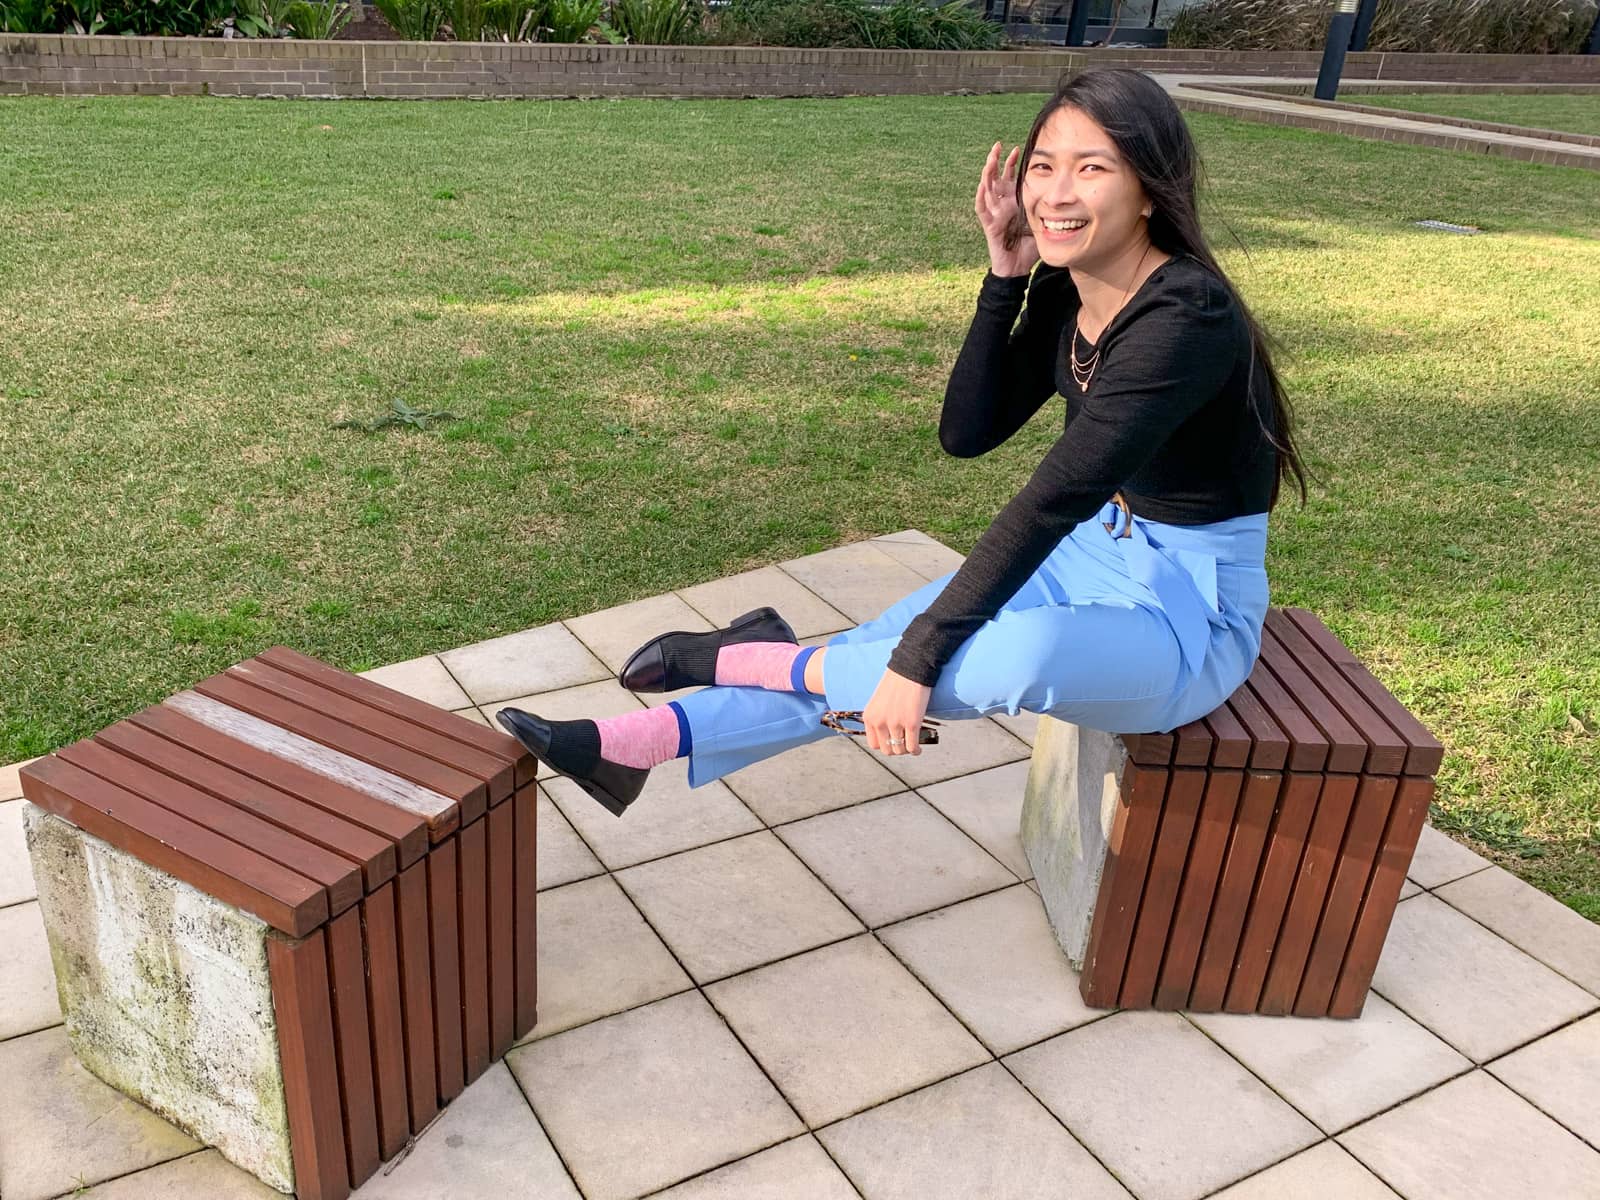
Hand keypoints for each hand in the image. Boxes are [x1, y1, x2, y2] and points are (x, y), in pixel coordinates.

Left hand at [861, 668, 933, 757]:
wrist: (911, 668)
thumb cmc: (896, 681)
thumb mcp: (878, 700)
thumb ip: (879, 716)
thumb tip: (887, 732)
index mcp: (869, 716)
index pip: (873, 744)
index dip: (884, 745)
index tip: (892, 742)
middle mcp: (880, 722)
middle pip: (886, 750)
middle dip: (896, 749)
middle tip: (904, 744)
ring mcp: (895, 723)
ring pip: (899, 750)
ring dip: (906, 750)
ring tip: (912, 745)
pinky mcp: (912, 723)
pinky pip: (912, 746)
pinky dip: (916, 750)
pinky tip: (919, 748)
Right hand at [975, 140, 1038, 279]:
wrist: (1017, 268)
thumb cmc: (1029, 248)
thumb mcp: (1042, 223)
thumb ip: (1049, 210)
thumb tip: (1068, 200)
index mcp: (1013, 202)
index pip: (1010, 178)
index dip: (1012, 163)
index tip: (1018, 148)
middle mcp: (1002, 205)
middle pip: (996, 178)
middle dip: (997, 161)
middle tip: (999, 145)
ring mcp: (994, 214)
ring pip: (987, 188)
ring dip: (987, 174)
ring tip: (990, 159)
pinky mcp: (989, 225)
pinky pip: (982, 208)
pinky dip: (982, 196)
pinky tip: (983, 185)